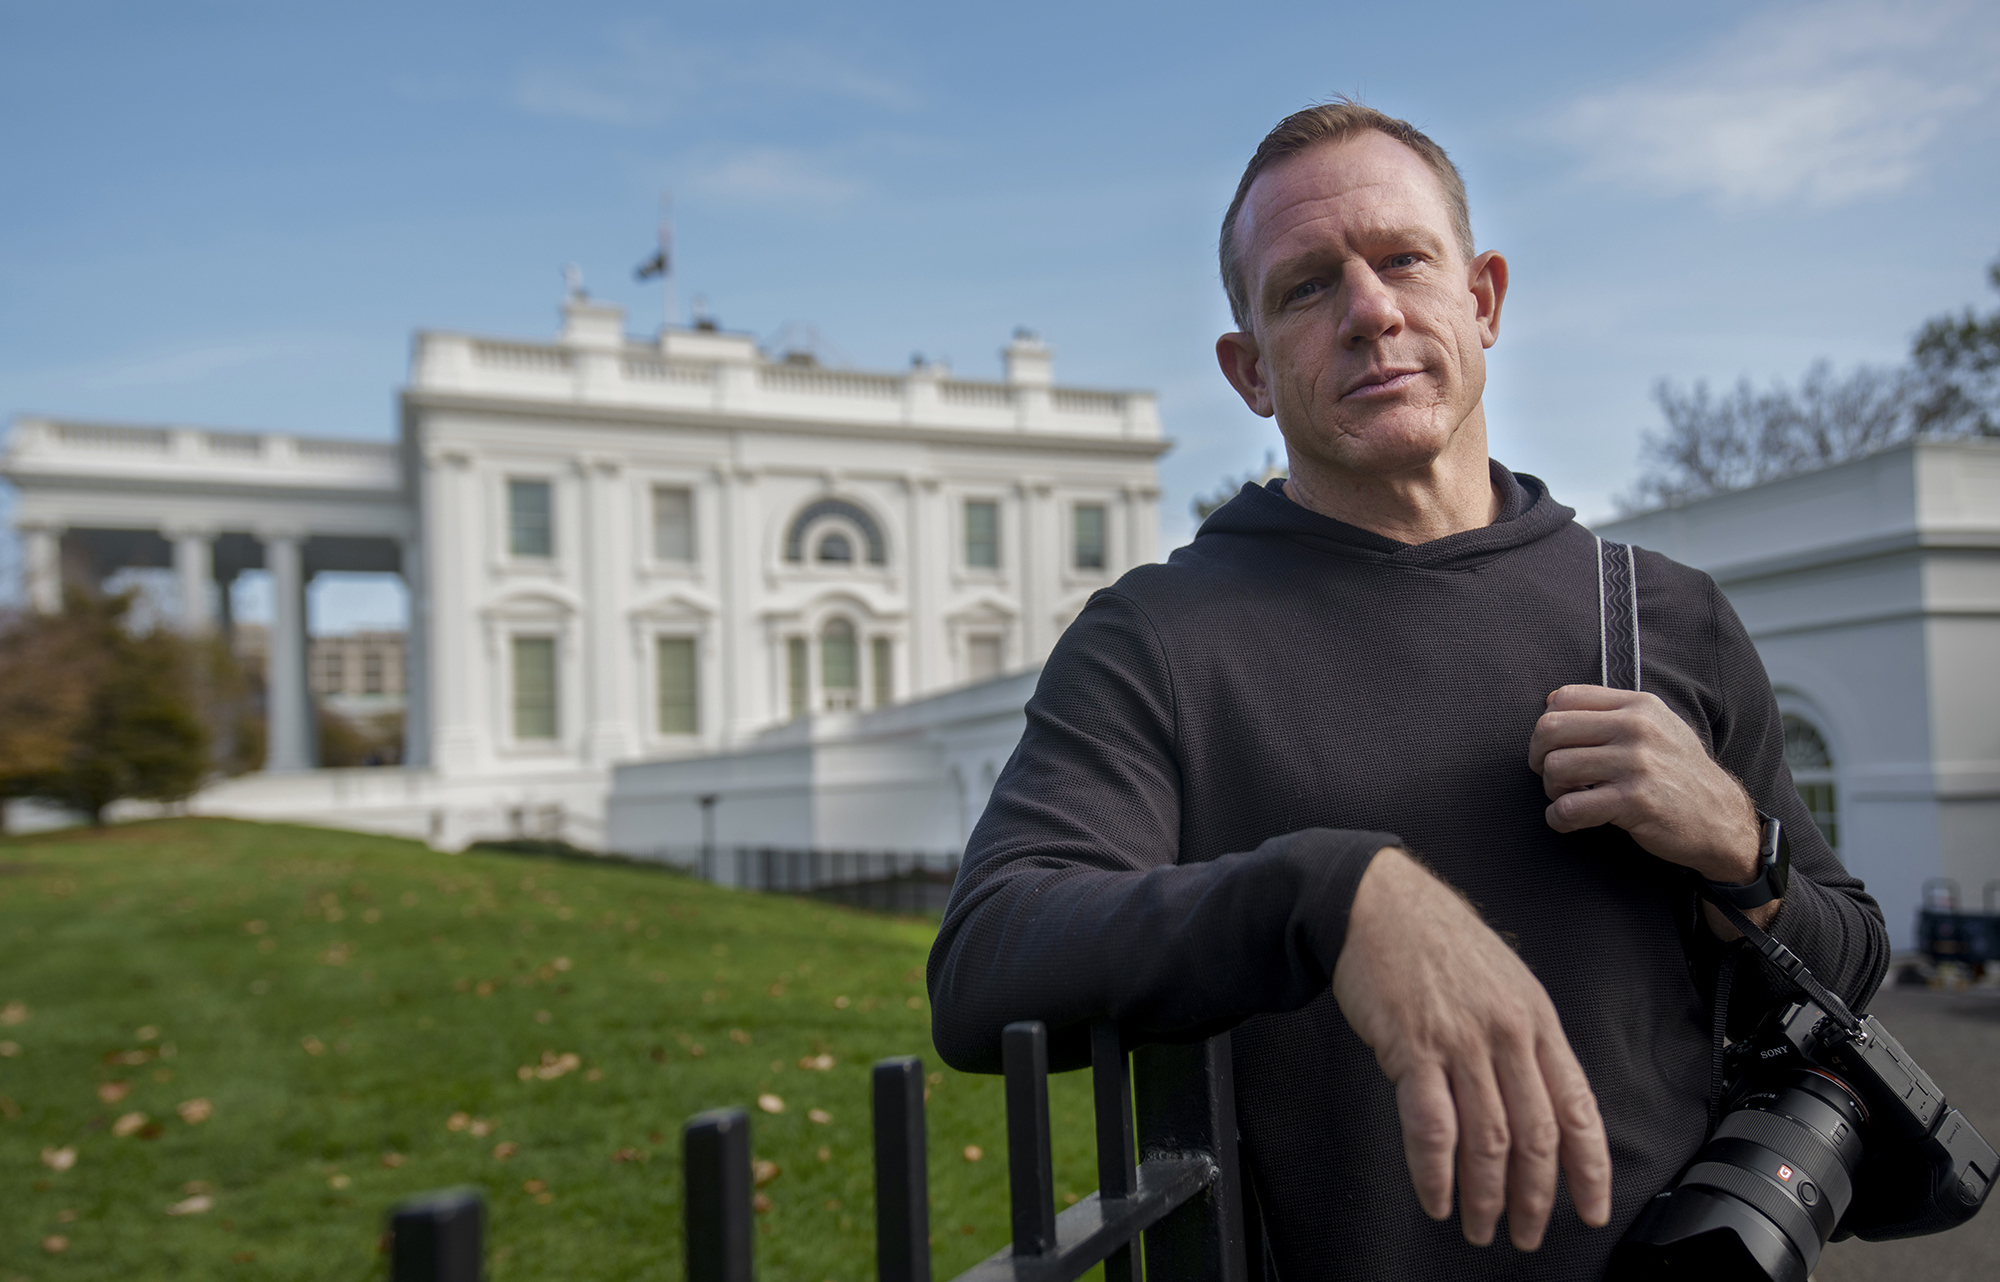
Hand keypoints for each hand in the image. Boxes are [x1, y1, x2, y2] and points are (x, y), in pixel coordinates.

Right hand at [1333, 848, 1611, 1249]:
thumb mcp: (1504, 980)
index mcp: (1536, 1021)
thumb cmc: (1435, 940)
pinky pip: (1432, 1125)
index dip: (1589, 1169)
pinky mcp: (1412, 1047)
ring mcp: (1461, 1041)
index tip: (1592, 1208)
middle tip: (1525, 1234)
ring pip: (1488, 1140)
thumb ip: (1523, 1038)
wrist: (1377, 902)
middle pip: (1535, 1136)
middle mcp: (1507, 1034)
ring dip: (1486, 1197)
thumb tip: (1537, 1100)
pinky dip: (1435, 1172)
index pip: (1577, 1108)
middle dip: (1535, 1199)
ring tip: (1480, 1227)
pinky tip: (1435, 1197)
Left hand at [1528, 685, 1759, 884]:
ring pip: (1556, 768)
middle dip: (1539, 756)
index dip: (1547, 724)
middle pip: (1551, 729)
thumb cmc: (1680, 772)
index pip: (1566, 697)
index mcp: (1638, 706)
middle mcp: (1637, 728)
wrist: (1721, 818)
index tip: (1553, 747)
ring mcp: (1636, 764)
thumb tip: (1552, 699)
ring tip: (1569, 798)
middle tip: (1551, 776)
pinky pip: (1569, 807)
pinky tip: (1568, 821)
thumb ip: (1612, 709)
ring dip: (1551, 790)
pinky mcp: (1634, 802)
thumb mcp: (1658, 726)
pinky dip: (1558, 818)